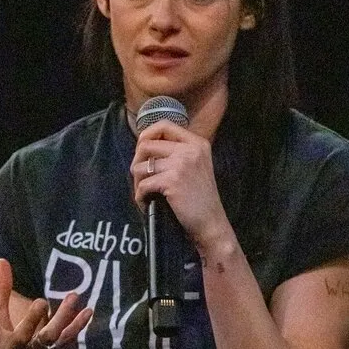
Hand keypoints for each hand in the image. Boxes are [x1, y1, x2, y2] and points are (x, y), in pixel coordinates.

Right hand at [0, 258, 91, 348]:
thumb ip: (0, 293)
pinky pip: (65, 342)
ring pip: (49, 339)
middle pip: (23, 335)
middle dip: (32, 319)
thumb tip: (2, 261)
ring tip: (74, 296)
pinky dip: (76, 327)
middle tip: (41, 302)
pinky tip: (88, 311)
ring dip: (62, 318)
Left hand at [131, 120, 231, 248]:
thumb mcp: (196, 166)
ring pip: (140, 166)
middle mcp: (190, 149)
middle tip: (139, 178)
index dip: (147, 135)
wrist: (211, 223)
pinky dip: (140, 196)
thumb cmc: (200, 198)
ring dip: (137, 182)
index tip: (142, 151)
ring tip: (144, 193)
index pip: (164, 125)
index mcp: (197, 142)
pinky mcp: (172, 181)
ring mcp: (181, 164)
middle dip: (136, 162)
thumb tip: (144, 145)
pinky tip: (146, 203)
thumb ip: (178, 152)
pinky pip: (143, 184)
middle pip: (146, 144)